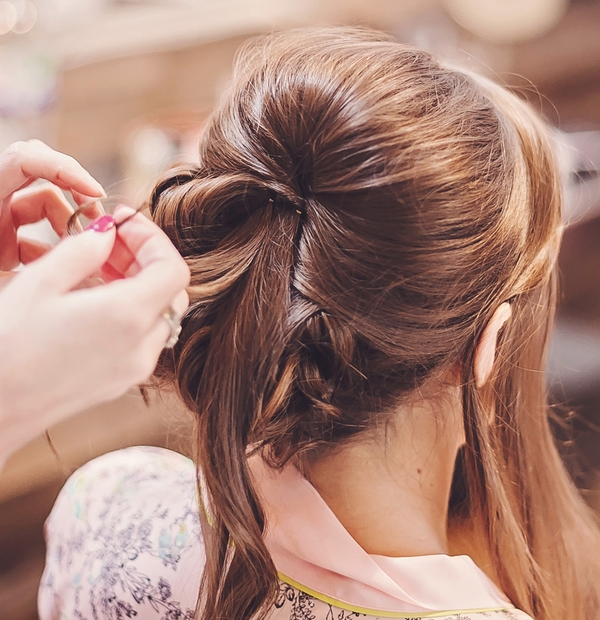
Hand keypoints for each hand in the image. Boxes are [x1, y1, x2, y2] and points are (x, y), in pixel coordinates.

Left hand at [0, 140, 104, 269]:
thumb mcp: (4, 277)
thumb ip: (53, 263)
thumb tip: (100, 253)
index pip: (26, 158)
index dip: (66, 169)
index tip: (97, 195)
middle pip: (46, 174)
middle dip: (79, 195)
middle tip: (101, 222)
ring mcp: (0, 219)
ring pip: (48, 208)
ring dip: (71, 231)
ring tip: (81, 261)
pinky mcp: (4, 241)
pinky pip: (39, 236)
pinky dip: (58, 253)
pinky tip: (64, 273)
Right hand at [0, 147, 189, 466]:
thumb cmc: (5, 346)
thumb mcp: (40, 283)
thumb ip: (84, 249)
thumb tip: (108, 231)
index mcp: (128, 318)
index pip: (173, 269)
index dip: (153, 239)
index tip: (125, 223)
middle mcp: (141, 348)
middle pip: (170, 292)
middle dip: (146, 259)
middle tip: (110, 241)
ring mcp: (133, 369)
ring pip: (158, 315)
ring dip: (139, 284)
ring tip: (97, 266)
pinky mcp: (118, 382)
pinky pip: (141, 338)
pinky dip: (129, 311)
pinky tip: (92, 298)